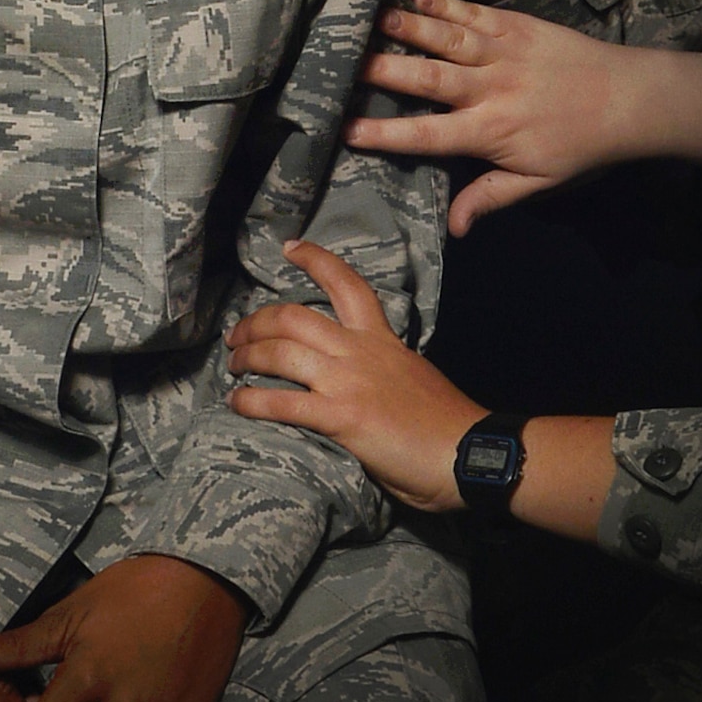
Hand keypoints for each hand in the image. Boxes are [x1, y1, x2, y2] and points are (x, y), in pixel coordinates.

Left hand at [227, 241, 481, 514]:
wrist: (470, 453)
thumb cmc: (447, 425)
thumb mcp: (413, 377)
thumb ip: (380, 371)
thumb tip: (357, 383)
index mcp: (382, 338)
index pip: (348, 285)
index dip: (316, 260)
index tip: (290, 248)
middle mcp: (361, 350)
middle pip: (294, 317)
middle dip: (257, 321)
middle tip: (237, 334)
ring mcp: (349, 381)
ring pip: (282, 352)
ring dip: (248, 356)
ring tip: (231, 366)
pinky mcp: (342, 416)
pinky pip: (283, 403)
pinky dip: (253, 401)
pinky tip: (237, 403)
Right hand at [350, 0, 701, 227]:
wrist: (631, 98)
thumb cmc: (580, 146)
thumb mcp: (537, 183)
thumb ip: (489, 198)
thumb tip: (452, 228)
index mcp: (491, 132)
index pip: (429, 135)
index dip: (387, 133)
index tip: (348, 130)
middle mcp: (490, 89)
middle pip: (428, 78)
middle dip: (384, 70)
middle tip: (344, 63)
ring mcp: (502, 51)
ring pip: (446, 38)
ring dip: (407, 27)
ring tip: (371, 19)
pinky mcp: (516, 24)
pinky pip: (471, 12)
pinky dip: (441, 3)